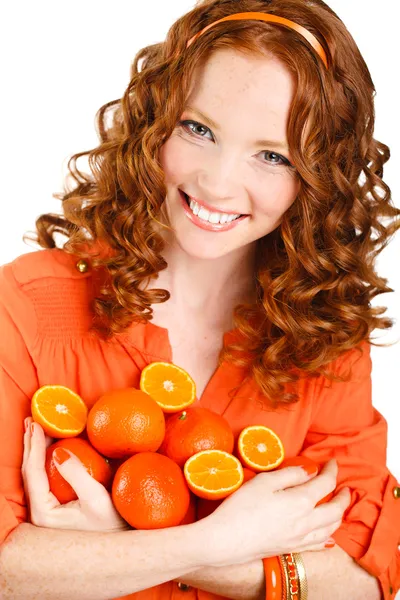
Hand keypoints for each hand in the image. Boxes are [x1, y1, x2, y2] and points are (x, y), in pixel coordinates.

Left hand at [22, 417, 129, 531]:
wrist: (119, 548)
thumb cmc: (112, 526)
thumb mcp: (97, 499)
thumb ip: (77, 474)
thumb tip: (59, 451)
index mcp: (43, 513)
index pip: (33, 472)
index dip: (34, 446)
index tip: (38, 425)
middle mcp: (39, 514)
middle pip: (29, 473)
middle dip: (30, 445)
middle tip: (32, 420)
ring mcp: (46, 512)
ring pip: (35, 476)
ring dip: (35, 451)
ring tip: (35, 429)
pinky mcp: (55, 509)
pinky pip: (44, 480)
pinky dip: (44, 460)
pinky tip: (49, 448)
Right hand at [197, 459, 350, 566]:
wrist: (226, 541)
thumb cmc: (241, 507)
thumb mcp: (264, 481)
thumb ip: (290, 474)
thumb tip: (309, 472)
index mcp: (301, 501)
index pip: (325, 484)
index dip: (331, 471)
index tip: (332, 462)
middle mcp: (306, 522)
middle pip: (336, 510)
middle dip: (344, 497)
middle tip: (346, 487)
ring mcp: (300, 538)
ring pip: (330, 529)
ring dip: (339, 516)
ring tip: (339, 507)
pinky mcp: (291, 549)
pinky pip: (318, 545)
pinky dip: (328, 537)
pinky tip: (329, 537)